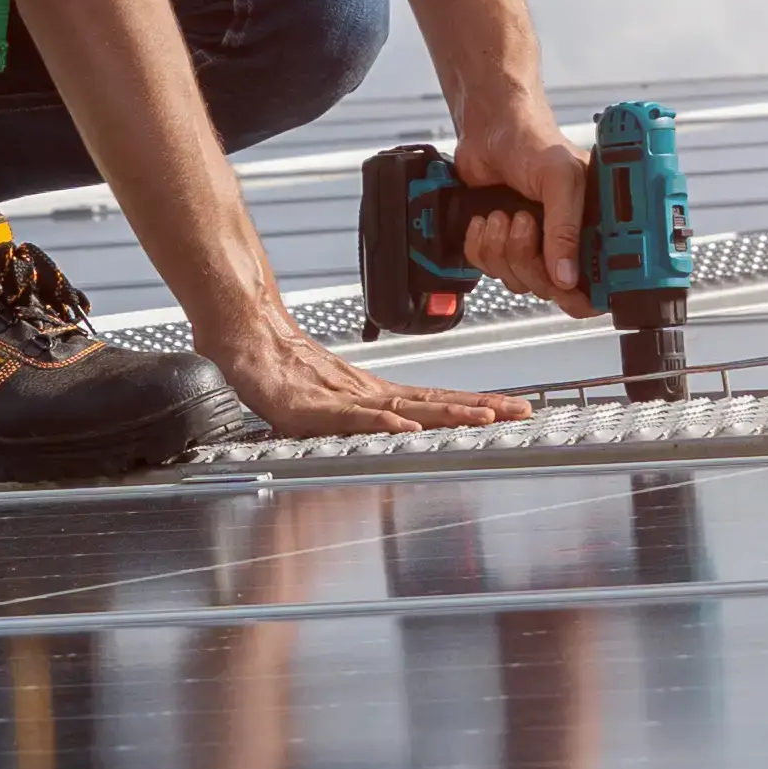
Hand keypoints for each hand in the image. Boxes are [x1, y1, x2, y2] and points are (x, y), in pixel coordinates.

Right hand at [209, 310, 529, 437]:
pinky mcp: (317, 407)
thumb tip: (394, 428)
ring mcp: (345, 399)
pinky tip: (407, 424)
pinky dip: (384, 420)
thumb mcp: (329, 405)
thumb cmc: (282, 370)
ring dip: (448, 412)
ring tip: (484, 416)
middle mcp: (369, 394)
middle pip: (435, 402)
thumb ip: (359, 419)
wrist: (246, 340)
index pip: (436, 401)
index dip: (475, 404)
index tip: (512, 407)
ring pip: (406, 406)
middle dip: (481, 407)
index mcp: (376, 395)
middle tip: (521, 410)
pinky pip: (356, 416)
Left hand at [441, 106, 596, 311]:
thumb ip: (565, 228)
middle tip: (524, 220)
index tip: (564, 283)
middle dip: (528, 259)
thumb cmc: (534, 142)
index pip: (598, 282)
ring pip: (517, 281)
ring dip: (502, 248)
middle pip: (550, 289)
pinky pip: (488, 270)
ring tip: (504, 213)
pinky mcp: (502, 245)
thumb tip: (567, 276)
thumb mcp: (560, 179)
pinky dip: (480, 246)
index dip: (581, 291)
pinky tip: (486, 218)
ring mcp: (533, 246)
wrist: (490, 129)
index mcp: (593, 227)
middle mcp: (566, 242)